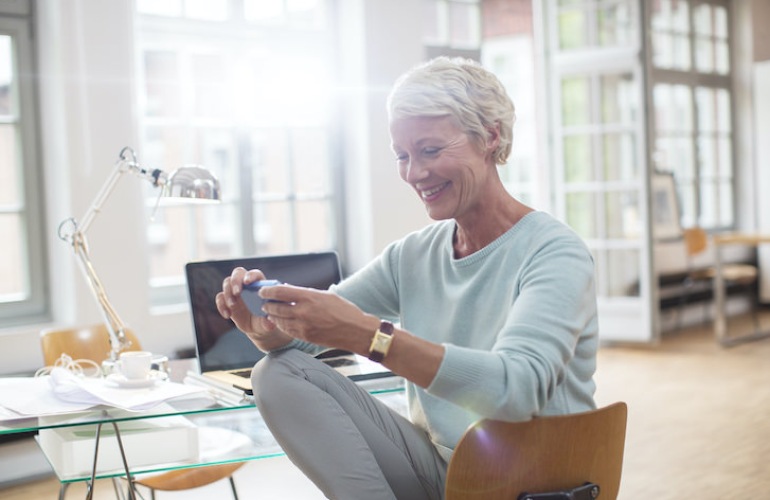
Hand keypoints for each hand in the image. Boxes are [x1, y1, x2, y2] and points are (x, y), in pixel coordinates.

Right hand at [215, 267, 291, 350]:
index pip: (255, 274)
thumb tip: (268, 321)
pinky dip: (221, 305)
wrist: (257, 328)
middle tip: (237, 293)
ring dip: (228, 293)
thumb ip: (268, 322)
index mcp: (259, 286)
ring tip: (232, 306)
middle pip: (238, 273)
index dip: (250, 276)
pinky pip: (220, 297)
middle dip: (236, 281)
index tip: (247, 282)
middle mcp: (247, 286)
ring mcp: (235, 292)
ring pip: (227, 283)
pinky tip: (227, 315)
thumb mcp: (269, 323)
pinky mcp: (227, 300)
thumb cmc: (266, 321)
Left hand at [259, 284, 376, 353]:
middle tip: (264, 301)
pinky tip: (280, 322)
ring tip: (270, 311)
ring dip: (272, 315)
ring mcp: (303, 325)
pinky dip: (281, 325)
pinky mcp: (305, 336)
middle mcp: (304, 311)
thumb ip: (306, 293)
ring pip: (279, 320)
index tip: (263, 290)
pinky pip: (287, 330)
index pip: (281, 292)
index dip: (268, 291)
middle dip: (267, 304)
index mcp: (309, 297)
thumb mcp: (326, 295)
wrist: (356, 331)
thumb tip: (290, 289)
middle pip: (276, 306)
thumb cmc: (344, 310)